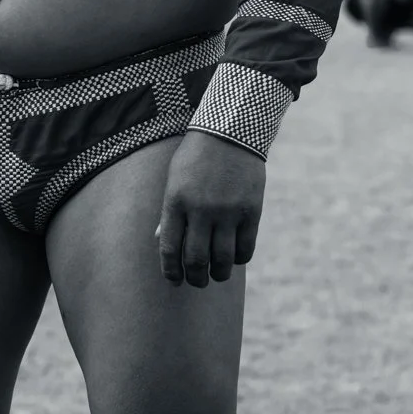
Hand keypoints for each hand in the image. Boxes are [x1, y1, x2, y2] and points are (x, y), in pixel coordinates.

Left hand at [156, 131, 265, 288]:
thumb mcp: (174, 180)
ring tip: (218, 275)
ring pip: (223, 259)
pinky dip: (240, 259)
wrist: (232, 131)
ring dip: (219, 274)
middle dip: (196, 278)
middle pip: (197, 260)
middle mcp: (201, 210)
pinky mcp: (251, 211)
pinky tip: (235, 258)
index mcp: (176, 202)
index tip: (174, 280)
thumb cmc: (197, 157)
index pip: (170, 249)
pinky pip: (246, 247)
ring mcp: (228, 211)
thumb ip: (169, 212)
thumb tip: (161, 242)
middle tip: (198, 282)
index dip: (171, 271)